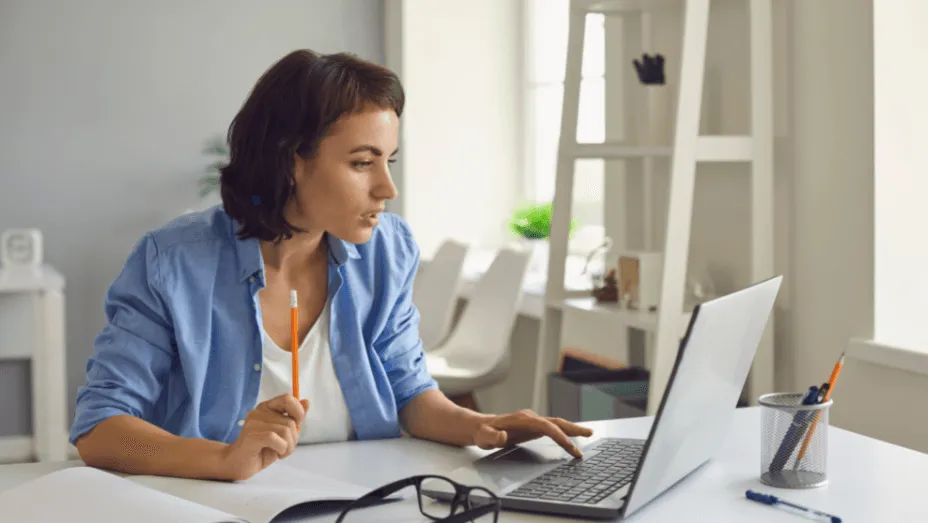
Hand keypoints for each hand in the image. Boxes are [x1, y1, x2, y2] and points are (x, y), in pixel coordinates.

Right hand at [217, 394, 308, 480]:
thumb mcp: (282, 433)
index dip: (298, 412)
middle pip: (290, 421)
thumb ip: (293, 418)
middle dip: (293, 439)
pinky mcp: (251, 435)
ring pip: (285, 431)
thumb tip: (306, 402)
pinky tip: (276, 454)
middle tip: (285, 448)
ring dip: (288, 446)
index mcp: (266, 407)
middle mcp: (259, 412)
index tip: (297, 424)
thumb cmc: (261, 449)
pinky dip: (281, 449)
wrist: (237, 465)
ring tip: (280, 452)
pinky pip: (276, 439)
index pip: (287, 399)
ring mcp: (253, 423)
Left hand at [471, 409, 592, 458]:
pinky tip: (571, 437)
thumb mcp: (484, 437)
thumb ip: (492, 437)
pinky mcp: (533, 426)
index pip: (546, 426)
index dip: (559, 436)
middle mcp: (530, 418)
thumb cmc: (483, 433)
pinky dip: (564, 432)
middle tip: (589, 434)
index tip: (570, 447)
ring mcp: (533, 421)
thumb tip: (502, 436)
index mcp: (523, 420)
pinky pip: (552, 428)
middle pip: (556, 422)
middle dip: (573, 429)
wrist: (481, 428)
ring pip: (556, 424)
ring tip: (588, 434)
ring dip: (572, 429)